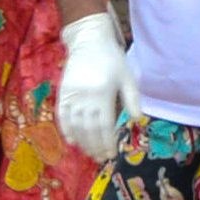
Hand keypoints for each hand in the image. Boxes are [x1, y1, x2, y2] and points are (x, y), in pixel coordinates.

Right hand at [56, 12, 140, 163]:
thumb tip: (137, 120)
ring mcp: (71, 95)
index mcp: (103, 93)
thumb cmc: (112, 59)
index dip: (107, 142)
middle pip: (89, 129)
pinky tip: (72, 141)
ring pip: (75, 125)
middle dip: (95, 146)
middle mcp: (85, 96)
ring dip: (82, 142)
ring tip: (90, 153)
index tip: (111, 154)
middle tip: (101, 158)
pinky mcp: (62, 93)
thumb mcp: (127, 77)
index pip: (105, 125)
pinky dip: (66, 130)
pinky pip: (62, 116)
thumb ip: (131, 99)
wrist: (88, 41)